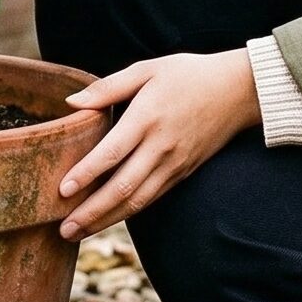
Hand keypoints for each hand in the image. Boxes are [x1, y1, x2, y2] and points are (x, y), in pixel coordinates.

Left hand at [56, 50, 261, 240]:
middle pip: (123, 188)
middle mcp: (161, 146)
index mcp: (148, 117)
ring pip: (137, 201)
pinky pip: (152, 198)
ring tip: (77, 233)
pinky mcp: (182, 173)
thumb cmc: (188, 74)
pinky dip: (128, 212)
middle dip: (91, 212)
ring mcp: (174, 164)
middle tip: (63, 229)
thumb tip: (70, 103)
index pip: (113, 153)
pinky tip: (108, 219)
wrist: (238, 91)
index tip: (63, 190)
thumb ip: (107, 87)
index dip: (87, 174)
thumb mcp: (147, 69)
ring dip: (106, 220)